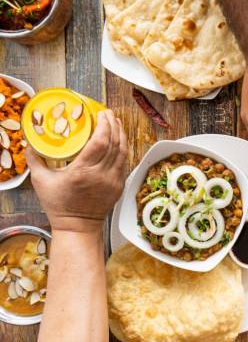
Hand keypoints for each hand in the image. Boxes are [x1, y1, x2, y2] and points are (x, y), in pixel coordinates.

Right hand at [26, 110, 127, 232]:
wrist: (78, 227)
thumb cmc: (59, 205)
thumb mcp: (41, 181)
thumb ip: (35, 160)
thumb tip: (30, 143)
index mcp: (82, 171)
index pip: (100, 142)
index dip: (104, 125)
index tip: (101, 114)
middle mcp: (101, 175)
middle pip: (114, 144)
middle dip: (113, 125)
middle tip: (108, 114)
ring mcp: (113, 181)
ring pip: (123, 152)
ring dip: (121, 135)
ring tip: (116, 123)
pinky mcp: (119, 186)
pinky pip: (124, 163)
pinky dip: (122, 149)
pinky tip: (119, 141)